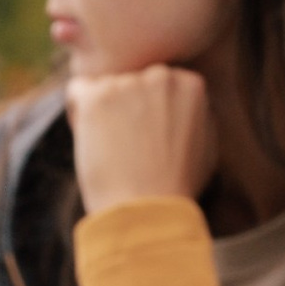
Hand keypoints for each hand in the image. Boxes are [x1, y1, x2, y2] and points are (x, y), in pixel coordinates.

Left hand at [67, 64, 216, 215]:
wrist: (147, 210)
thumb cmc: (176, 187)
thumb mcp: (206, 147)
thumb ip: (198, 116)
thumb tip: (188, 103)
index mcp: (191, 84)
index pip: (159, 84)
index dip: (150, 111)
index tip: (148, 140)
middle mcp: (161, 76)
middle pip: (132, 81)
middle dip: (126, 107)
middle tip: (127, 146)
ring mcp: (128, 84)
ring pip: (104, 87)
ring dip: (102, 112)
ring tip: (111, 150)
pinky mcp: (97, 96)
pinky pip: (78, 90)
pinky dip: (78, 112)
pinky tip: (90, 138)